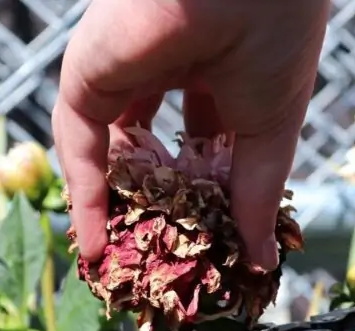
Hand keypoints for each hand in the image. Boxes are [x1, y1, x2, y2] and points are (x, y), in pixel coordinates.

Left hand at [52, 0, 328, 268]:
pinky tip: (97, 247)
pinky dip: (85, 198)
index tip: (212, 243)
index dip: (208, 197)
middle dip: (160, 208)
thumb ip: (258, 196)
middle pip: (154, 154)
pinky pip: (79, 147)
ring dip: (116, 211)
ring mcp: (124, 73)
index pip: (206, 147)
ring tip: (123, 268)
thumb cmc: (275, 39)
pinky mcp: (87, 76)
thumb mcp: (271, 130)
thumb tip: (263, 260)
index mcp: (218, 74)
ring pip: (111, 154)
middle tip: (162, 264)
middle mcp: (167, 71)